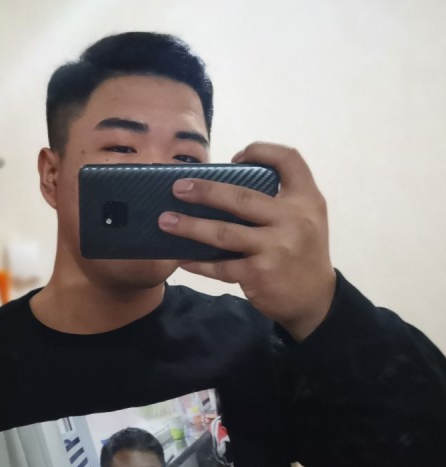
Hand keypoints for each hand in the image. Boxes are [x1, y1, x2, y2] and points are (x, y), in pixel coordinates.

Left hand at [158, 142, 335, 339]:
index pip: (289, 160)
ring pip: (224, 233)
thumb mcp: (304, 219)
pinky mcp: (258, 273)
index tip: (235, 158)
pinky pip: (220, 266)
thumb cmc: (301, 254)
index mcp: (306, 199)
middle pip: (242, 197)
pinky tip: (182, 258)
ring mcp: (274, 248)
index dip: (261, 151)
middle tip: (178, 187)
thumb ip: (278, 202)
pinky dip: (199, 263)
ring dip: (190, 226)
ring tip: (166, 221)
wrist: (314, 300)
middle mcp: (292, 220)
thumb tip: (224, 189)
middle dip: (206, 191)